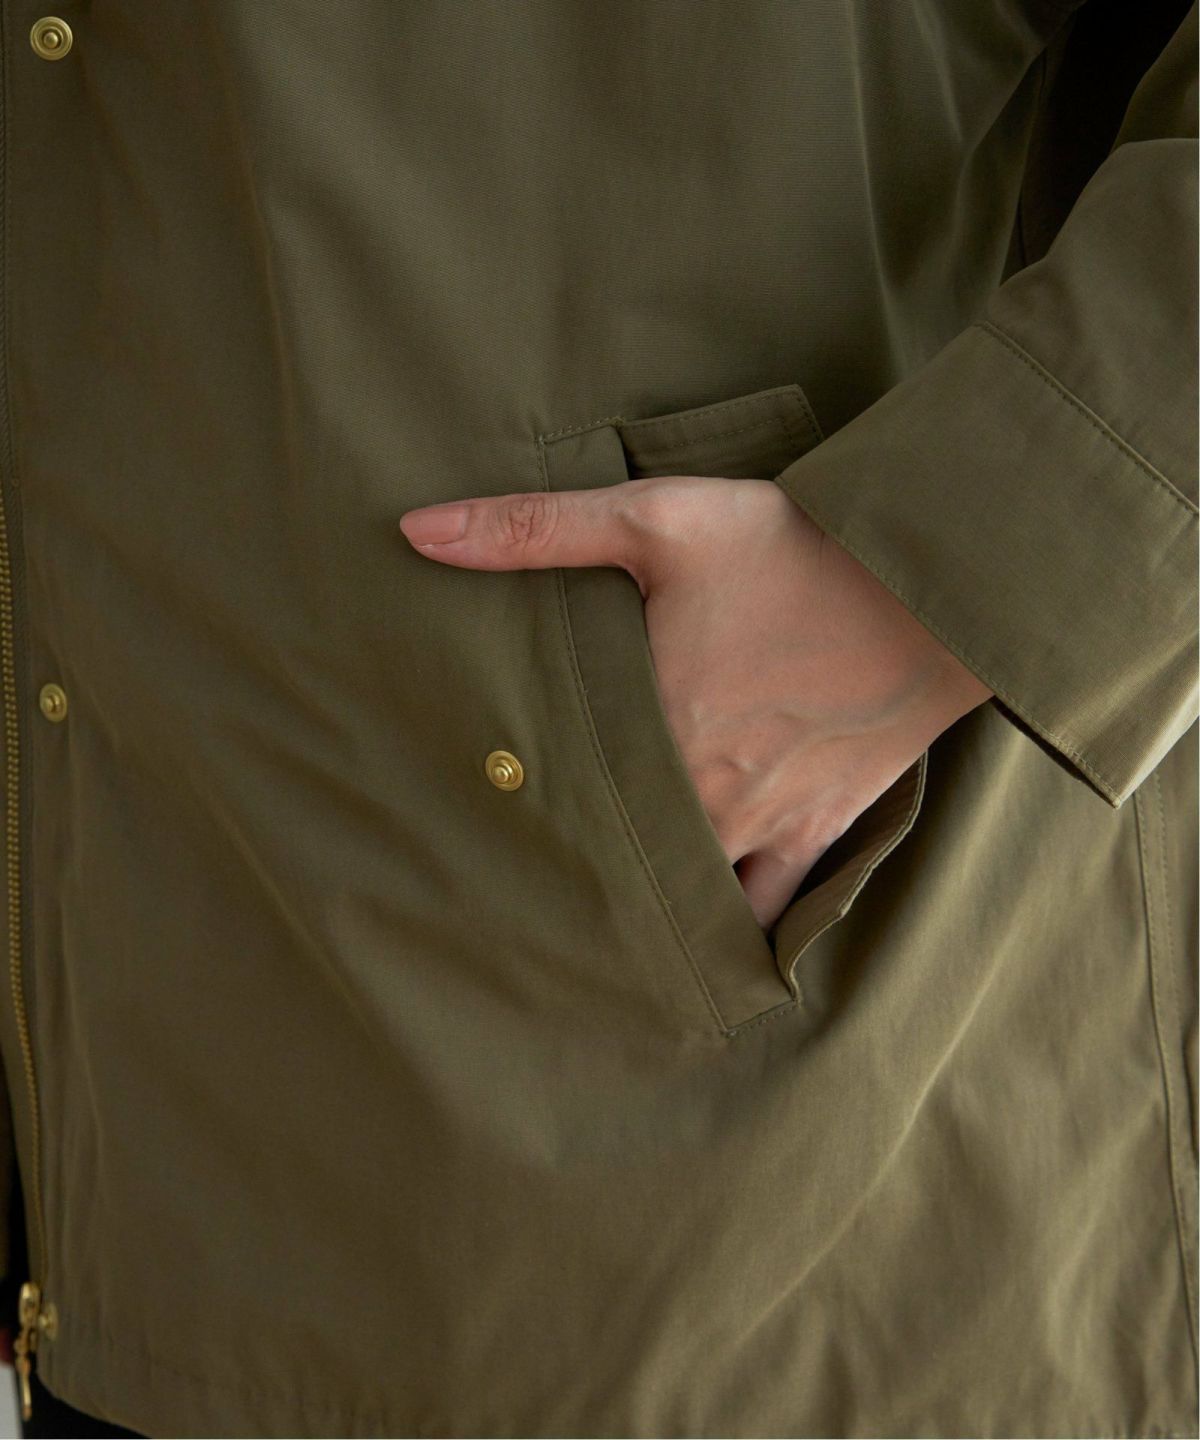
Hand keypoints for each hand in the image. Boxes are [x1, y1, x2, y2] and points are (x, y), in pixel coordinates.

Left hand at [399, 477, 992, 928]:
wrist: (932, 582)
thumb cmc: (794, 548)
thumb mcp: (660, 518)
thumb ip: (535, 528)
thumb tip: (416, 531)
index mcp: (649, 726)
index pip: (554, 792)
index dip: (509, 813)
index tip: (468, 828)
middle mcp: (698, 792)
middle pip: (611, 853)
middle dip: (566, 869)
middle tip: (511, 891)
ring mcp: (762, 821)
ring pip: (681, 894)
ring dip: (639, 907)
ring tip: (593, 926)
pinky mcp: (820, 829)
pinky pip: (771, 911)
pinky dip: (735, 934)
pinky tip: (702, 955)